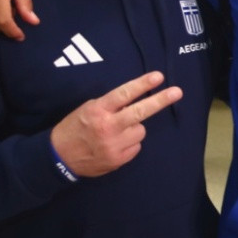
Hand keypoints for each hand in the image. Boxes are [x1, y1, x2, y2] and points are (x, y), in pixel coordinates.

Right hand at [50, 71, 182, 177]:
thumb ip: (110, 105)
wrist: (59, 158)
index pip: (124, 94)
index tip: (159, 77)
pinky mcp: (119, 160)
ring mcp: (114, 145)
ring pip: (140, 130)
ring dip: (134, 128)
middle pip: (140, 112)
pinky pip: (136, 146)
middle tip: (177, 92)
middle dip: (160, 100)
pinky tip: (115, 144)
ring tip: (118, 131)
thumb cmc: (74, 128)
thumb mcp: (87, 109)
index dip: (142, 84)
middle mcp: (108, 127)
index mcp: (98, 111)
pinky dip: (130, 143)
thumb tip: (134, 99)